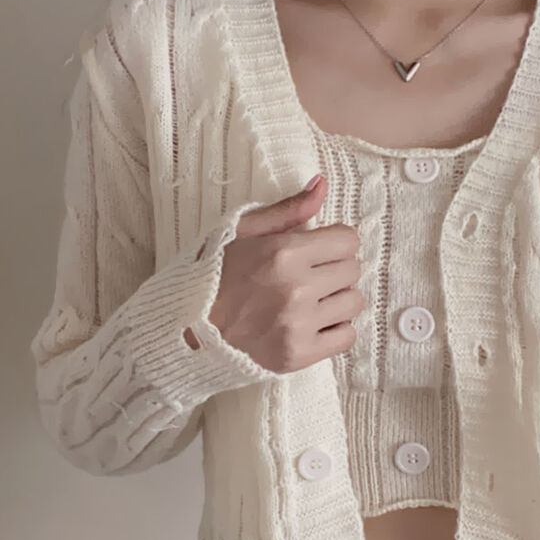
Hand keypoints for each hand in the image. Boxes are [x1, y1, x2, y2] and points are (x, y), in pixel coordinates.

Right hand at [205, 175, 363, 372]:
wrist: (187, 329)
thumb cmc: (214, 276)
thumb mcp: (243, 231)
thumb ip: (287, 209)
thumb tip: (321, 185)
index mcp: (283, 253)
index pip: (347, 240)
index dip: (334, 242)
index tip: (318, 250)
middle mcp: (295, 288)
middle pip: (352, 270)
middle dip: (335, 268)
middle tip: (309, 276)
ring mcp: (298, 324)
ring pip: (353, 303)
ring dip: (337, 299)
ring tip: (311, 300)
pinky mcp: (298, 354)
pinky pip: (346, 337)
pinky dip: (335, 329)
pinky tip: (312, 323)